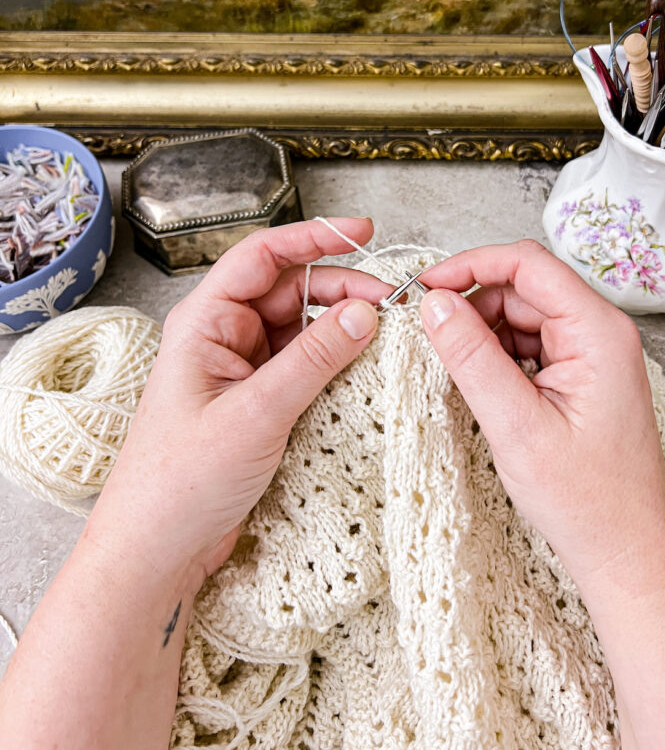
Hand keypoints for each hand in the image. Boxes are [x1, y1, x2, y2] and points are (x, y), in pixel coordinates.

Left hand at [85, 217, 392, 589]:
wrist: (156, 549)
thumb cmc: (179, 481)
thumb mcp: (256, 413)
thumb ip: (314, 359)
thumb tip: (364, 312)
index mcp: (206, 322)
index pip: (263, 256)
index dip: (314, 237)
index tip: (364, 232)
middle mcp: (224, 337)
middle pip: (292, 291)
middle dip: (342, 290)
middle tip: (391, 304)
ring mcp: (243, 370)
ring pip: (303, 329)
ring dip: (342, 329)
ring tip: (385, 337)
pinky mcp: (259, 402)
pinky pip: (304, 366)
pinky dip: (335, 364)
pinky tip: (364, 370)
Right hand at [418, 240, 664, 592]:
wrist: (623, 550)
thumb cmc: (586, 499)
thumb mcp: (516, 425)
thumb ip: (472, 357)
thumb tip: (434, 304)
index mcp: (598, 332)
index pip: (528, 264)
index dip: (471, 265)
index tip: (426, 287)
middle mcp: (600, 332)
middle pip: (522, 288)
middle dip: (471, 305)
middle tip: (427, 334)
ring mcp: (591, 353)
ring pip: (520, 315)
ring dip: (481, 333)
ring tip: (453, 369)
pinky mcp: (579, 373)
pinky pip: (528, 343)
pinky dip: (496, 355)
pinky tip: (479, 383)